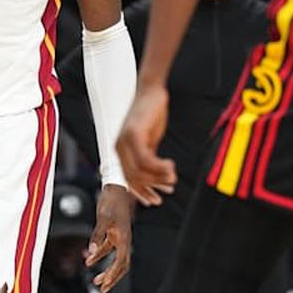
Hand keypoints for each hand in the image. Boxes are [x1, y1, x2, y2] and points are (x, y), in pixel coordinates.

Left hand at [86, 184, 132, 292]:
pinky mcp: (112, 231)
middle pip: (122, 264)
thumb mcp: (102, 218)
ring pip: (115, 258)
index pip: (121, 262)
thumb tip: (91, 253)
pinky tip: (89, 260)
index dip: (114, 275)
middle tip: (104, 289)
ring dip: (107, 269)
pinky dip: (99, 255)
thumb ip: (97, 236)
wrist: (114, 186)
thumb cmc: (111, 200)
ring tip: (97, 281)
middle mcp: (124, 239)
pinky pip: (107, 248)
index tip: (106, 285)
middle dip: (113, 278)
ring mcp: (119, 236)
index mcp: (124, 237)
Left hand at [116, 84, 176, 206]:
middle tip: (170, 188)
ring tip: (172, 178)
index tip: (155, 201)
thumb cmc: (151, 115)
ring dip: (159, 178)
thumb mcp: (149, 140)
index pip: (128, 179)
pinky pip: (146, 160)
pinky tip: (170, 166)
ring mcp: (124, 141)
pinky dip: (159, 167)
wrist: (151, 92)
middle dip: (153, 188)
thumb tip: (156, 177)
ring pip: (140, 172)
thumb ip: (148, 157)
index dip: (142, 192)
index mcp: (120, 150)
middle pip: (134, 178)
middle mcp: (119, 147)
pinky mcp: (133, 135)